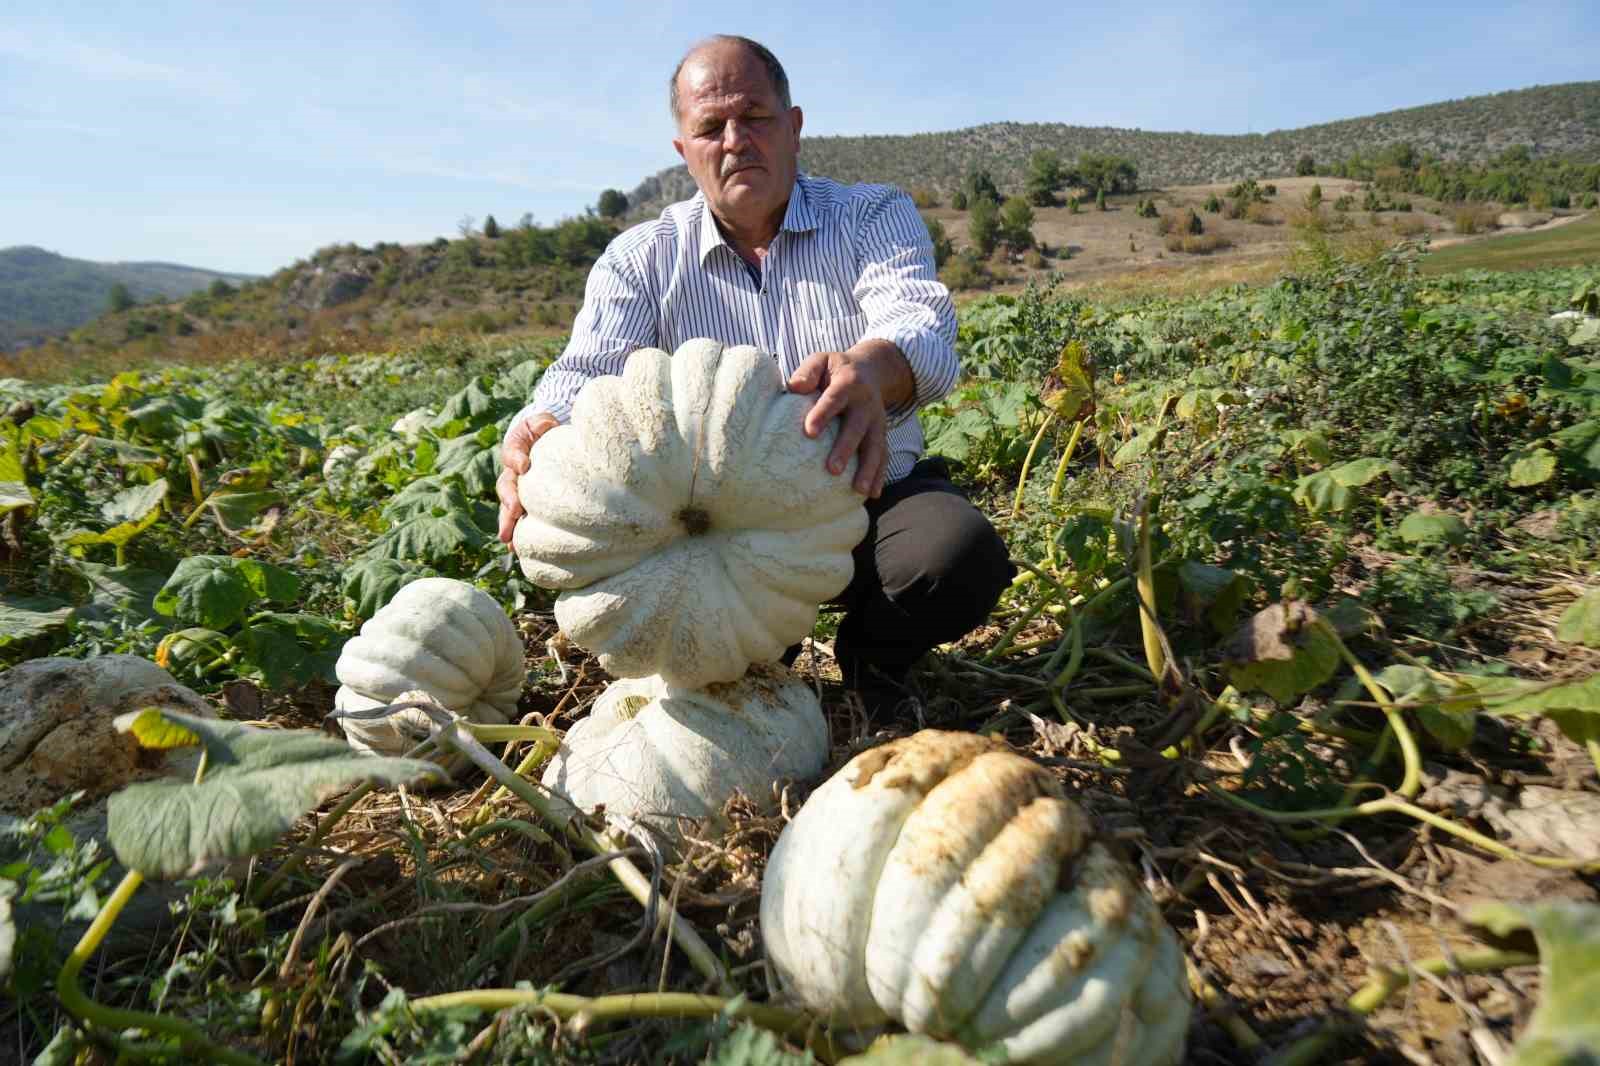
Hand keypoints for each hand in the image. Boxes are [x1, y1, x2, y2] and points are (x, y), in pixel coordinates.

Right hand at [496, 413, 560, 542]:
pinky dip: (518, 535)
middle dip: (509, 501)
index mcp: (516, 450)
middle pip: (506, 488)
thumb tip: (547, 425)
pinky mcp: (525, 504)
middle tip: (513, 513)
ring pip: (509, 508)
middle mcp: (513, 473)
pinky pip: (519, 520)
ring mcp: (517, 489)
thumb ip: (542, 422)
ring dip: (508, 523)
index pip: (513, 453)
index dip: (516, 458)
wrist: (546, 443)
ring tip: (509, 540)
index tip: (524, 466)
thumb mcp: (542, 421)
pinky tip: (517, 550)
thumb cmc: (545, 431)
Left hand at [786, 340, 912, 497]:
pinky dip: (880, 475)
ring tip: (859, 490)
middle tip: (832, 470)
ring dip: (869, 469)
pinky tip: (873, 495)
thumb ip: (807, 372)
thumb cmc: (836, 369)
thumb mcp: (822, 360)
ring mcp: (877, 421)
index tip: (809, 432)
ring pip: (875, 446)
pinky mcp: (882, 435)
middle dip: (846, 448)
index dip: (823, 414)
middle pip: (857, 428)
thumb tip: (794, 388)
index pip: (834, 399)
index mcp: (848, 383)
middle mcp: (866, 404)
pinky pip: (883, 456)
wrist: (872, 370)